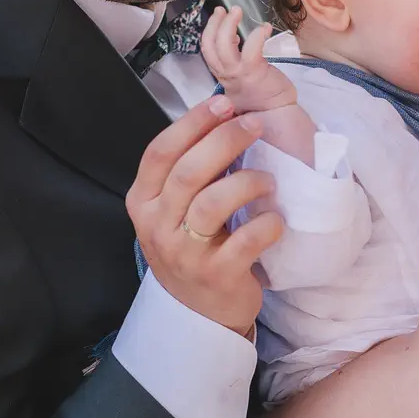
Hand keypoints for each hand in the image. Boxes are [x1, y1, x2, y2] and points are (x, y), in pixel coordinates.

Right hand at [125, 96, 282, 335]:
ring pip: (213, 203)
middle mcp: (157, 226)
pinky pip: (245, 241)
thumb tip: (222, 115)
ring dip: (247, 182)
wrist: (198, 314)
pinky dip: (267, 224)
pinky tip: (275, 219)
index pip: (160, 151)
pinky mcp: (216, 275)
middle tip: (256, 125)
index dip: (193, 122)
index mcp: (143, 201)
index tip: (224, 103)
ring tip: (267, 180)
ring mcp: (184, 253)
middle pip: (188, 171)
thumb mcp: (174, 209)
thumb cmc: (192, 247)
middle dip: (225, 140)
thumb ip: (188, 170)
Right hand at [200, 6, 296, 114]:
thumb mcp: (243, 80)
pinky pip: (251, 48)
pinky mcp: (254, 73)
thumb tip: (235, 41)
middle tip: (222, 10)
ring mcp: (238, 74)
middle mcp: (226, 76)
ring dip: (228, 24)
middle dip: (213, 24)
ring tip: (237, 11)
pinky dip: (257, 35)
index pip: (207, 52)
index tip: (221, 23)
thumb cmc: (265, 99)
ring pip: (223, 45)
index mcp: (223, 76)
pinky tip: (265, 28)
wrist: (278, 117)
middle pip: (209, 46)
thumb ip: (236, 63)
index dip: (210, 33)